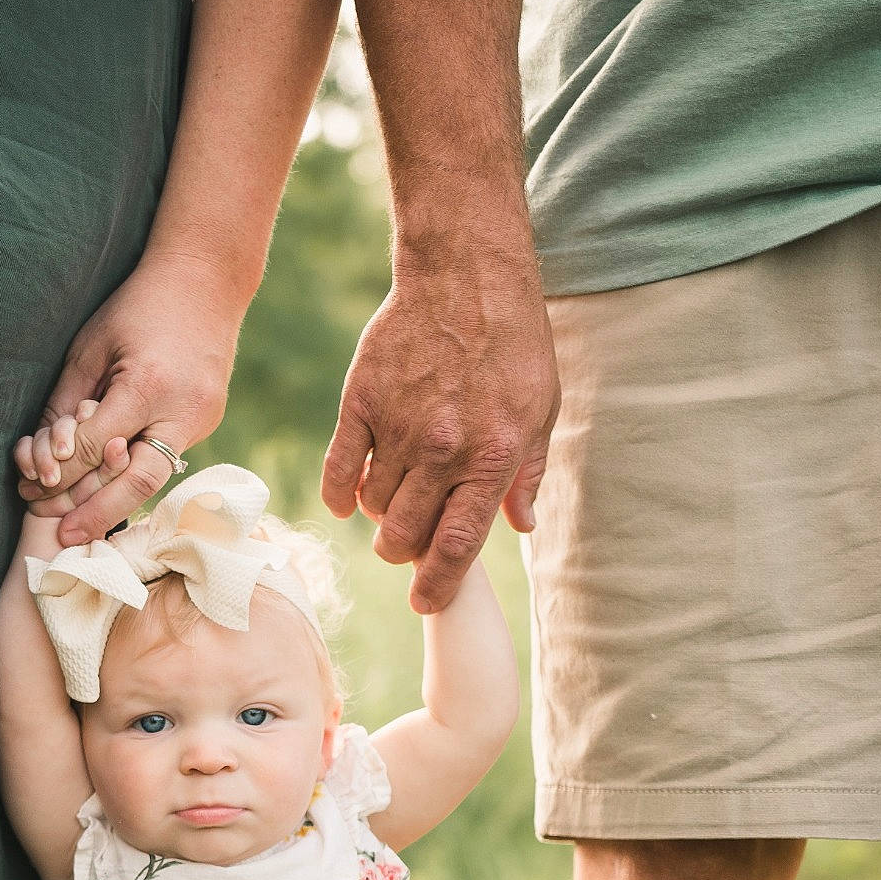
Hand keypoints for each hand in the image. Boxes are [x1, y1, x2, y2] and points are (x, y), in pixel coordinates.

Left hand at [14, 253, 241, 544]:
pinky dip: (136, 475)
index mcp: (148, 384)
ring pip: (156, 477)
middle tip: (63, 538)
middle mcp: (183, 409)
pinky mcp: (209, 419)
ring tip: (83, 524)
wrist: (207, 280)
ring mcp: (204, 417)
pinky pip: (167, 458)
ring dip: (118, 501)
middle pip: (138, 481)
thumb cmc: (138, 305)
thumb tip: (45, 453)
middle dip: (98, 513)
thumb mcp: (92, 345)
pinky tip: (111, 493)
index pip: (96, 445)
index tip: (34, 496)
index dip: (63, 474)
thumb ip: (69, 399)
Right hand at [322, 227, 559, 612]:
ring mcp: (398, 428)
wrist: (465, 275)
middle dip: (403, 552)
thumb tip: (522, 527)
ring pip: (373, 506)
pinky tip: (349, 497)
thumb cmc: (513, 343)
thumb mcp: (541, 408)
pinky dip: (340, 493)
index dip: (436, 586)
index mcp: (492, 459)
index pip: (457, 547)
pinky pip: (339, 470)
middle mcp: (443, 451)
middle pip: (406, 536)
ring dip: (379, 515)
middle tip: (406, 542)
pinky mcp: (361, 404)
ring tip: (393, 497)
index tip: (425, 603)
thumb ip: (528, 472)